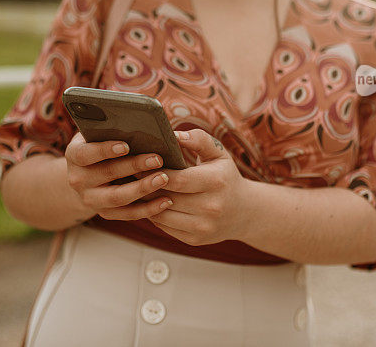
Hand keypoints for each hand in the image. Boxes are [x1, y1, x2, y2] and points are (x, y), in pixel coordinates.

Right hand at [64, 132, 173, 220]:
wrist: (87, 175)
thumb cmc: (101, 144)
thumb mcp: (99, 134)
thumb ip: (112, 128)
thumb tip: (141, 123)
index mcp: (74, 155)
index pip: (86, 153)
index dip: (105, 150)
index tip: (126, 146)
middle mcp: (78, 179)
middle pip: (107, 174)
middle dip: (134, 166)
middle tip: (158, 159)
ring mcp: (90, 199)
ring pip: (118, 197)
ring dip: (143, 188)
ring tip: (164, 178)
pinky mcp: (105, 213)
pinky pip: (128, 214)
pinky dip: (148, 209)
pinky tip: (166, 200)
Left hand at [146, 129, 252, 245]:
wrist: (244, 212)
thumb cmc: (225, 177)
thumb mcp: (219, 154)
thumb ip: (198, 139)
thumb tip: (174, 135)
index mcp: (215, 182)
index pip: (176, 179)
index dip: (155, 172)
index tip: (140, 163)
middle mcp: (211, 207)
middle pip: (166, 197)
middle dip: (146, 186)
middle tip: (131, 175)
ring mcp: (203, 227)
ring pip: (161, 215)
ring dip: (145, 202)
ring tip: (136, 188)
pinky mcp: (195, 240)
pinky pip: (164, 227)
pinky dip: (154, 215)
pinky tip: (148, 203)